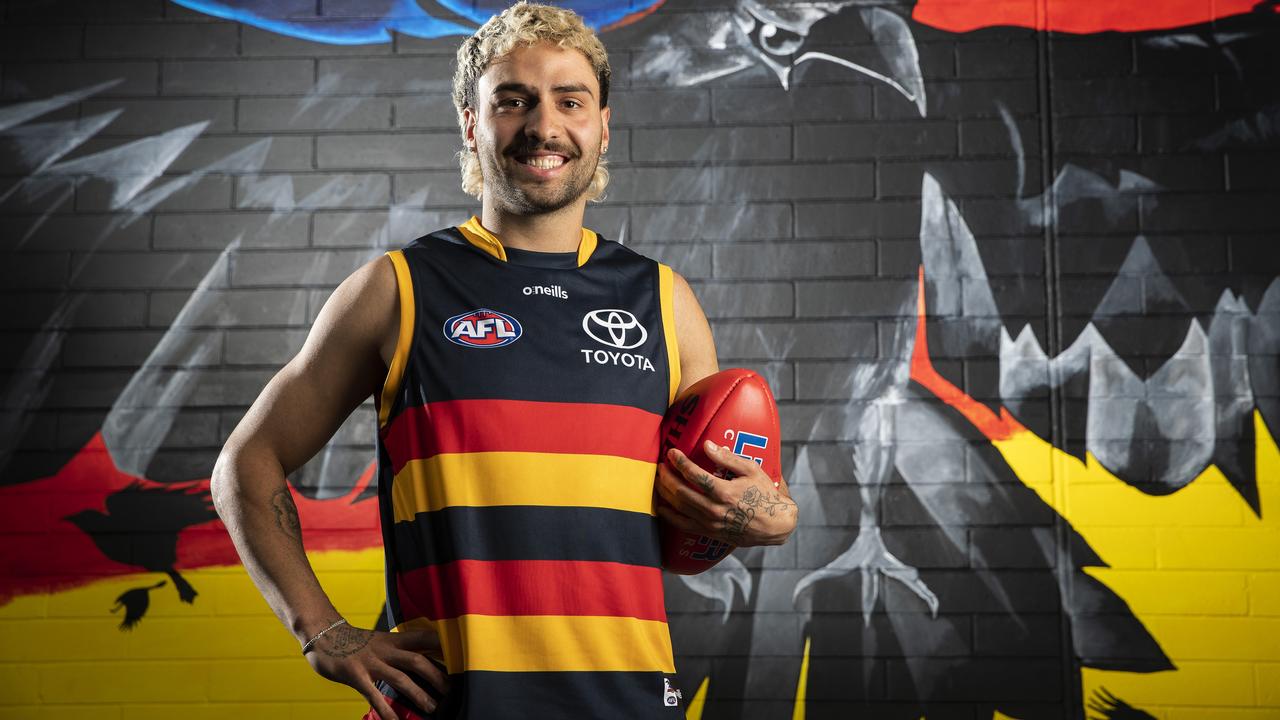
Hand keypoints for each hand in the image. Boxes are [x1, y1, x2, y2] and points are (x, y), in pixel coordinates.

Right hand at [303, 621, 447, 718]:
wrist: (323, 634)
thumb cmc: (355, 642)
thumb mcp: (380, 641)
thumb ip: (398, 650)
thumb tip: (420, 661)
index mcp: (393, 639)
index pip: (424, 638)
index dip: (443, 645)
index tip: (460, 655)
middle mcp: (385, 649)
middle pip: (417, 660)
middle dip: (436, 676)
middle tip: (451, 691)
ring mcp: (371, 662)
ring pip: (400, 678)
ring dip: (418, 694)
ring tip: (432, 708)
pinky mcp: (356, 674)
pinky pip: (373, 694)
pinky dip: (385, 709)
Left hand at [655, 440, 797, 546]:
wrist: (775, 525)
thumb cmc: (765, 494)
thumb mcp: (752, 470)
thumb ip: (728, 458)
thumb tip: (707, 445)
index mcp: (725, 492)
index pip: (694, 475)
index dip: (680, 462)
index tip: (672, 453)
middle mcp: (714, 509)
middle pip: (680, 491)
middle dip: (666, 476)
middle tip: (660, 465)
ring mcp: (710, 523)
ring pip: (678, 507)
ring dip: (664, 492)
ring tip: (658, 480)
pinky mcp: (709, 533)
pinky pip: (682, 524)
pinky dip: (669, 515)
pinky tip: (661, 506)